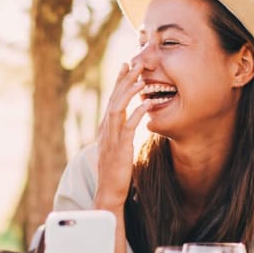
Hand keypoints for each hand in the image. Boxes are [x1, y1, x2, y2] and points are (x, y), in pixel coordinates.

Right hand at [93, 63, 147, 209]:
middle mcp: (106, 129)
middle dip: (124, 79)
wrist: (108, 190)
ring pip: (118, 108)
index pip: (111, 99)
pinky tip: (148, 103)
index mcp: (105, 127)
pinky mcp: (120, 147)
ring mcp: (111, 137)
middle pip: (114, 98)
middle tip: (134, 62)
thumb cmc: (115, 171)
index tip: (125, 66)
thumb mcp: (117, 147)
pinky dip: (138, 112)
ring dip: (130, 91)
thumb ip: (120, 133)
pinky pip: (129, 126)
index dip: (118, 82)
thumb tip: (127, 123)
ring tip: (141, 78)